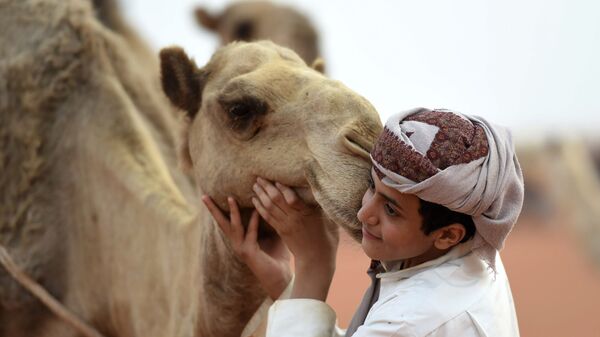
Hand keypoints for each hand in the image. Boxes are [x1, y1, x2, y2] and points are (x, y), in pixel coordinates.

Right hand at [202, 195, 291, 299]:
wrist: (282, 278)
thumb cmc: (278, 257)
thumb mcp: (273, 234)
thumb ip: (269, 220)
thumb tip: (273, 202)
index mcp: (240, 239)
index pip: (227, 221)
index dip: (220, 208)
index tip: (212, 195)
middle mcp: (237, 243)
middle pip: (222, 222)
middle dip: (213, 209)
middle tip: (204, 196)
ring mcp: (241, 248)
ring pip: (233, 226)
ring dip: (232, 211)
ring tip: (230, 198)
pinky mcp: (249, 252)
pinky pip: (251, 233)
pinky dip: (254, 222)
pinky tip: (257, 210)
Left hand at [252, 178, 338, 300]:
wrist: (316, 260)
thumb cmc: (327, 239)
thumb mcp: (329, 221)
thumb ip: (322, 207)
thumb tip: (322, 192)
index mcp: (307, 215)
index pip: (292, 199)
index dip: (283, 189)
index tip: (276, 179)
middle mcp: (294, 219)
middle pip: (276, 200)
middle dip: (267, 188)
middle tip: (259, 177)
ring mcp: (286, 225)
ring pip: (269, 208)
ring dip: (261, 195)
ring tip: (255, 185)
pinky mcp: (281, 231)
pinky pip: (267, 217)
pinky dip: (260, 207)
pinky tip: (255, 200)